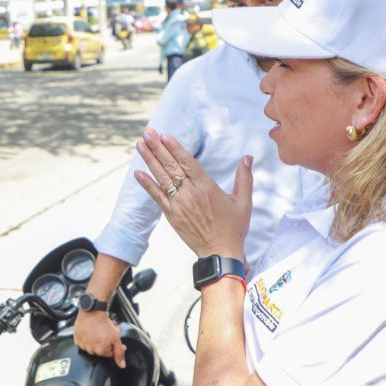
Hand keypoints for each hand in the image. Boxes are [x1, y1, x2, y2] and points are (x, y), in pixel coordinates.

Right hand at [75, 309, 125, 367]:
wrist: (92, 312)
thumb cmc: (104, 323)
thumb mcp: (116, 338)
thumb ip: (119, 353)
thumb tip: (122, 366)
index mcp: (100, 351)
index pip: (109, 353)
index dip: (113, 346)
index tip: (113, 339)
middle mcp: (90, 349)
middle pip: (100, 350)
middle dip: (105, 342)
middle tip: (107, 333)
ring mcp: (83, 344)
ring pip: (91, 347)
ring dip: (96, 341)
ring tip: (98, 331)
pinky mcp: (77, 339)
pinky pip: (83, 343)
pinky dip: (87, 339)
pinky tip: (90, 332)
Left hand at [133, 130, 249, 258]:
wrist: (220, 252)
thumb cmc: (233, 228)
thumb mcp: (244, 201)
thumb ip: (244, 178)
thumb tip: (248, 157)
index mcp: (207, 187)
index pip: (187, 162)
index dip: (175, 147)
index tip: (164, 135)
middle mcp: (190, 193)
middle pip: (171, 166)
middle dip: (158, 148)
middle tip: (147, 132)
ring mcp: (179, 204)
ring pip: (161, 178)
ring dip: (150, 160)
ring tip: (140, 145)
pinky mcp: (172, 215)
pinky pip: (156, 196)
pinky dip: (147, 184)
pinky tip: (138, 173)